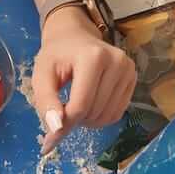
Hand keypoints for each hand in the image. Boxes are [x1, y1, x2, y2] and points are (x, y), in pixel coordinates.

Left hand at [34, 6, 136, 153]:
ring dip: (88, 121)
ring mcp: (128, 69)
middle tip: (62, 110)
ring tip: (75, 105)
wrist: (73, 37)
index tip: (51, 136)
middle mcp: (116, 61)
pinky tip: (90, 104)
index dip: (64, 125)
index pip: (81, 105)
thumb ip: (46, 102)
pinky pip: (117, 113)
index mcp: (93, 57)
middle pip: (94, 112)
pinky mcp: (133, 78)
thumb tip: (56, 130)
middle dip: (75, 120)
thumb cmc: (56, 57)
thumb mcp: (41, 76)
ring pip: (107, 117)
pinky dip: (100, 117)